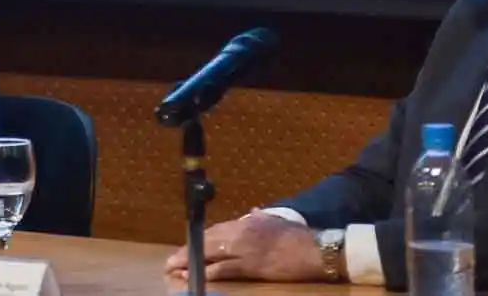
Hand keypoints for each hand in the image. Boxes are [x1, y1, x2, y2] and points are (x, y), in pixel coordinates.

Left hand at [164, 212, 327, 282]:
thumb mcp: (275, 221)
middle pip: (208, 241)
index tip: (187, 245)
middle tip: (171, 259)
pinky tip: (198, 274)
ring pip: (212, 254)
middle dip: (188, 249)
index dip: (199, 239)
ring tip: (174, 268)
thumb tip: (251, 213)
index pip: (216, 230)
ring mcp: (246, 250)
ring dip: (191, 261)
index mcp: (247, 223)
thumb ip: (260, 217)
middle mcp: (242, 233)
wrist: (317, 249)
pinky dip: (211, 271)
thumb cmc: (298, 236)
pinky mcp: (253, 266)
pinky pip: (227, 269)